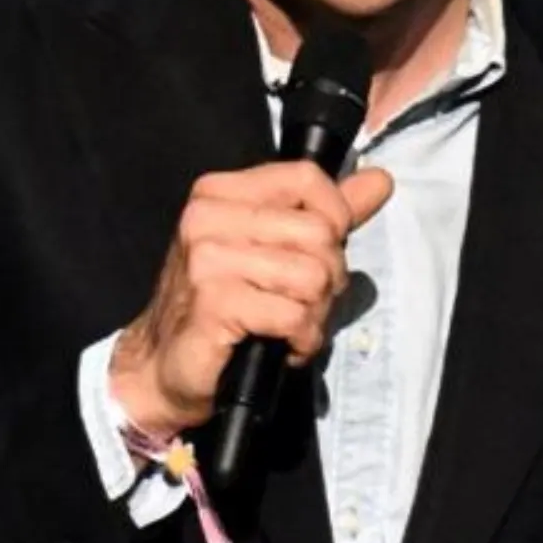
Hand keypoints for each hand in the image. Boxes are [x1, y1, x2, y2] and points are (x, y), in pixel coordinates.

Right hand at [110, 159, 393, 439]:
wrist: (163, 364)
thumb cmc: (220, 305)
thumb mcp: (271, 249)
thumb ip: (326, 215)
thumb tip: (379, 180)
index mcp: (219, 193)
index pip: (307, 179)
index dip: (336, 217)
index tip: (325, 251)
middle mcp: (208, 217)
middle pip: (319, 233)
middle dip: (329, 278)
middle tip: (305, 302)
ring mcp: (207, 259)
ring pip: (313, 276)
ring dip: (316, 313)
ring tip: (292, 325)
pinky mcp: (214, 302)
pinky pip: (294, 315)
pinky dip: (303, 339)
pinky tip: (285, 346)